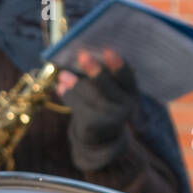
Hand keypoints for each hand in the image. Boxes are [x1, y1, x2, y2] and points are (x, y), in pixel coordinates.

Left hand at [57, 49, 140, 172]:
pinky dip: (68, 95)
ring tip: (63, 75)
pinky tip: (61, 88)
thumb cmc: (104, 107)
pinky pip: (77, 106)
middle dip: (94, 71)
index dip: (118, 65)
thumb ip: (105, 78)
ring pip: (90, 96)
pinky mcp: (93, 126)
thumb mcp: (112, 94)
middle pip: (107, 87)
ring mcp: (109, 119)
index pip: (128, 79)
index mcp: (131, 95)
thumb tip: (84, 57)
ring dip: (75, 83)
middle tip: (82, 55)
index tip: (107, 51)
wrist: (100, 141)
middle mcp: (124, 108)